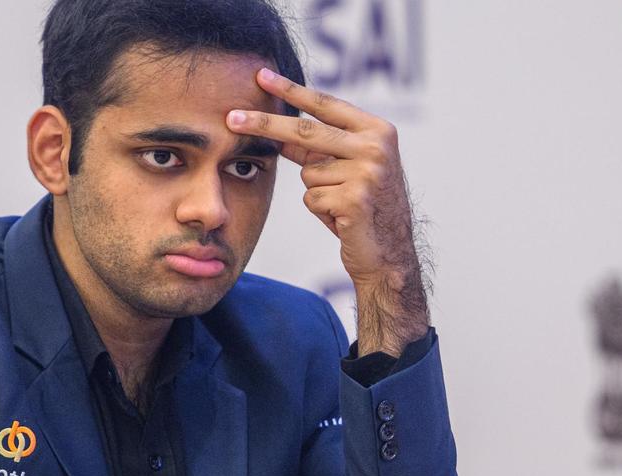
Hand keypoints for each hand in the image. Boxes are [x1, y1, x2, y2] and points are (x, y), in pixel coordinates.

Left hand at [227, 68, 428, 357]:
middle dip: (265, 124)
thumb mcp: (348, 168)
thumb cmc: (366, 208)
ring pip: (308, 172)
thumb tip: (276, 128)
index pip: (325, 105)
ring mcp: (367, 172)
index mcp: (377, 130)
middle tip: (231, 118)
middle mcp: (376, 146)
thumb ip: (320, 147)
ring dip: (316, 192)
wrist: (391, 255)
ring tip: (341, 206)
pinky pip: (312, 198)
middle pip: (306, 131)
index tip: (261, 75)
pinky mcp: (355, 199)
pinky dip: (320, 211)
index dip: (291, 90)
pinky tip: (342, 219)